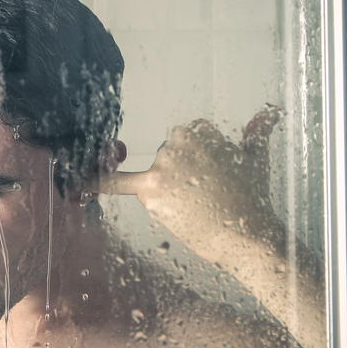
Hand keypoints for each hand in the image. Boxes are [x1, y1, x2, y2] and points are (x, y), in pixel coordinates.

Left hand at [101, 106, 282, 254]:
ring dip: (169, 190)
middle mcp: (178, 145)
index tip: (211, 178)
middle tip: (205, 196)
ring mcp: (162, 167)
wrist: (246, 236)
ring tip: (196, 206)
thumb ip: (258, 132)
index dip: (196, 163)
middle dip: (180, 178)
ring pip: (154, 174)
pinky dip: (95, 183)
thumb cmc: (252, 200)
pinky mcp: (151, 191)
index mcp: (199, 132)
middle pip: (166, 159)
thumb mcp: (257, 159)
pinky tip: (76, 185)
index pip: (183, 142)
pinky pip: (116, 183)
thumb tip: (270, 111)